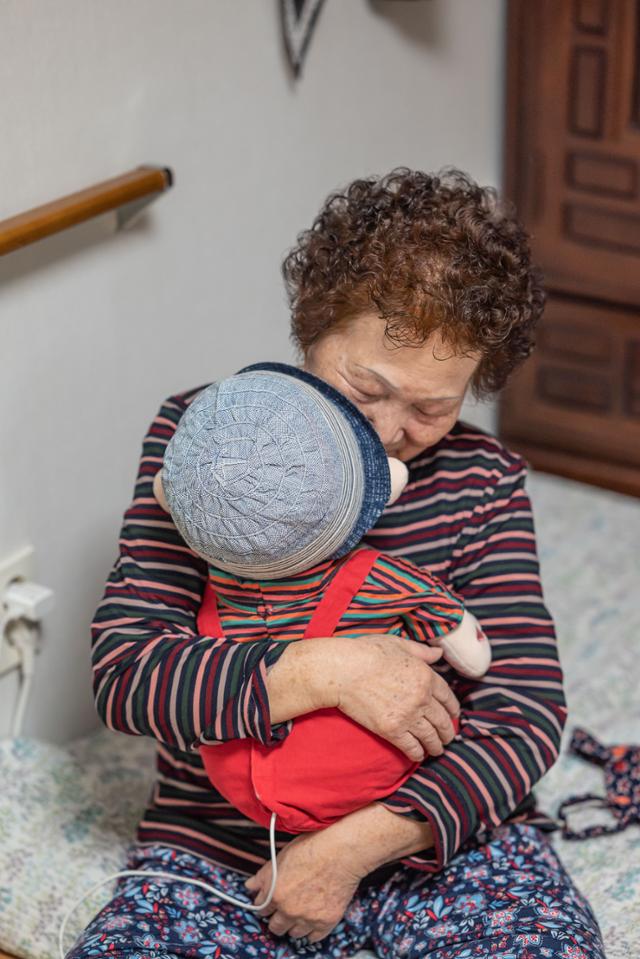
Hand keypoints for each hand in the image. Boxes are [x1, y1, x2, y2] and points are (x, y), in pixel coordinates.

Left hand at [243, 828, 363, 943]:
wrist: (341, 852)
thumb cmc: (312, 848)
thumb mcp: (281, 857)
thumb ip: (263, 876)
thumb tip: (249, 886)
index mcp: (275, 894)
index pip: (262, 910)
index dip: (265, 906)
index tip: (270, 904)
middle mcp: (289, 910)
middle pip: (276, 927)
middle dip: (277, 919)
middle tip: (285, 909)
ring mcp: (308, 918)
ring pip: (294, 933)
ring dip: (294, 925)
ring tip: (300, 912)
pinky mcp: (326, 922)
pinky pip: (313, 937)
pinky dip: (312, 931)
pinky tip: (312, 919)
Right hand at [322, 634, 459, 761]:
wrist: (343, 671)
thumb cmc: (367, 652)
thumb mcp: (398, 644)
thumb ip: (421, 651)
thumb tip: (438, 653)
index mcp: (426, 676)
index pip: (448, 697)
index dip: (453, 709)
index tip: (454, 715)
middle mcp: (421, 698)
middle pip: (442, 720)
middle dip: (448, 731)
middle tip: (448, 737)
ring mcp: (408, 716)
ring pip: (430, 737)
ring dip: (436, 746)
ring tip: (437, 750)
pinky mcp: (391, 730)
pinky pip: (411, 747)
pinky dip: (417, 753)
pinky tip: (418, 755)